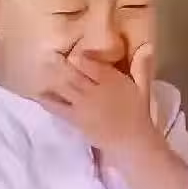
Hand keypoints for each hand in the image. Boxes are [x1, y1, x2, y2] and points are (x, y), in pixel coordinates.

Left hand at [39, 52, 159, 161]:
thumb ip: (142, 67)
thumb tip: (148, 46)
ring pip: (64, 86)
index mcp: (112, 80)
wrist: (132, 142)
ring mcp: (84, 104)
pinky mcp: (76, 119)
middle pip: (74, 72)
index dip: (81, 57)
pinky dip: (48, 101)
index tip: (74, 52)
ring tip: (42, 69)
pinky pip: (59, 108)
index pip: (92, 64)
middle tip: (49, 55)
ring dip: (52, 78)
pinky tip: (39, 95)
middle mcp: (95, 89)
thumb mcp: (143, 88)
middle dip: (60, 63)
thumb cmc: (139, 115)